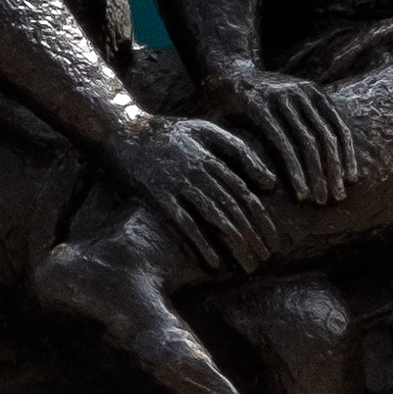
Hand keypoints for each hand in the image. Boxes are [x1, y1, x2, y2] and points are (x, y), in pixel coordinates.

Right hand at [97, 114, 281, 272]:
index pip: (245, 191)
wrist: (119, 130)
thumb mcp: (203, 130)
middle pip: (235, 206)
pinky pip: (184, 224)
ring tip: (248, 263)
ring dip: (235, 242)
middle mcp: (198, 169)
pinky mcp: (157, 196)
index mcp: (212, 154)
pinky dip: (201, 243)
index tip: (273, 239)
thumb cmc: (166, 132)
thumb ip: (237, 150)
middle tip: (266, 257)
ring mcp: (177, 182)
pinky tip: (214, 262)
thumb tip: (269, 181)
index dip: (262, 217)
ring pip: (215, 216)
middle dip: (254, 234)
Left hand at [200, 66, 357, 205]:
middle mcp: (283, 93)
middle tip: (324, 203)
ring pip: (326, 132)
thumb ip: (232, 153)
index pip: (282, 142)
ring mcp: (301, 89)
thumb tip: (266, 185)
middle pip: (309, 139)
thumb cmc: (217, 110)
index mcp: (257, 104)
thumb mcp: (213, 128)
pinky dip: (346, 148)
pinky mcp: (315, 90)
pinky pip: (336, 121)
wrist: (229, 70)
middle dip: (319, 173)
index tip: (302, 199)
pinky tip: (350, 173)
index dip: (295, 172)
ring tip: (338, 194)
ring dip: (336, 166)